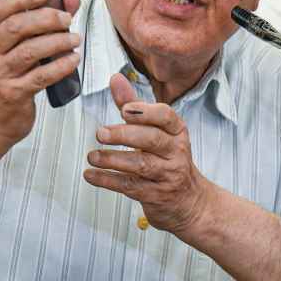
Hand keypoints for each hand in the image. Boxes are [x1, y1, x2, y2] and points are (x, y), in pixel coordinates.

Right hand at [0, 0, 80, 148]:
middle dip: (46, 19)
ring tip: (74, 38)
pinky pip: (41, 76)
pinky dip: (61, 66)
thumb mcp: (18, 47)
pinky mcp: (14, 93)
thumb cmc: (10, 76)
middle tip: (66, 19)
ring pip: (30, 51)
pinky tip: (73, 59)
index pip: (1, 9)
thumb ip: (45, 21)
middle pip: (17, 28)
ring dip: (57, 42)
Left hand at [84, 73, 211, 233]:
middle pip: (152, 139)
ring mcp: (168, 174)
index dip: (145, 112)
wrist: (189, 201)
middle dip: (124, 135)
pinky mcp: (156, 195)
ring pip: (141, 165)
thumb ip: (133, 105)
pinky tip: (91, 174)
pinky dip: (108, 180)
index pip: (166, 116)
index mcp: (177, 131)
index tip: (124, 109)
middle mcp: (176, 151)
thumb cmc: (168, 159)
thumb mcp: (157, 130)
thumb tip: (115, 79)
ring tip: (93, 156)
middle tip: (101, 133)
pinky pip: (130, 186)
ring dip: (113, 160)